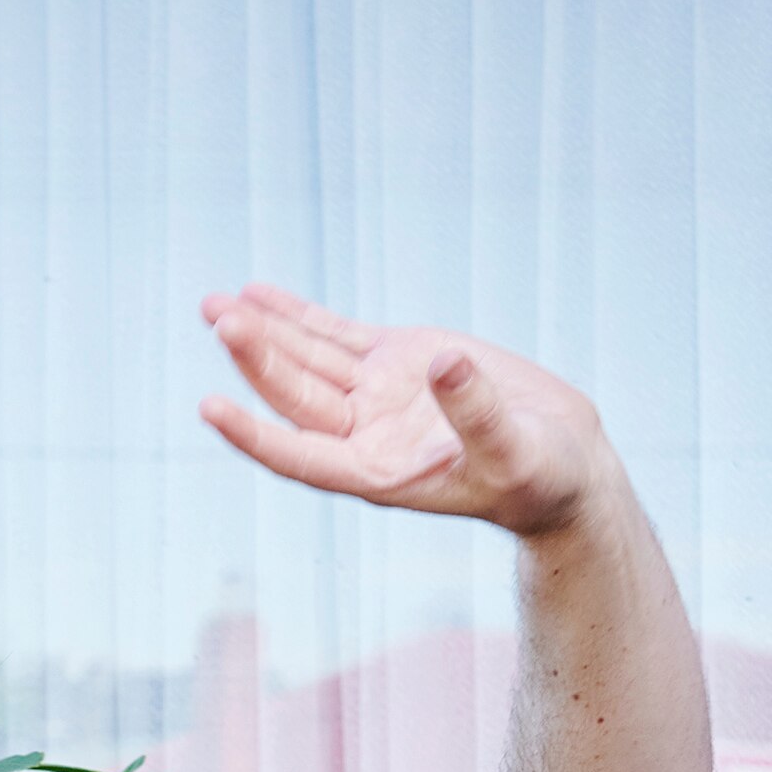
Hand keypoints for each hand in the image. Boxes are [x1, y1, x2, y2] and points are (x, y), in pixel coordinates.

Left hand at [199, 284, 617, 540]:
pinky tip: (256, 294)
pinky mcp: (395, 361)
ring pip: (307, 359)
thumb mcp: (514, 452)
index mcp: (378, 472)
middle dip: (257, 359)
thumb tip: (442, 362)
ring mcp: (375, 396)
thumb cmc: (540, 477)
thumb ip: (477, 413)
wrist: (560, 463)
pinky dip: (298, 315)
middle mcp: (364, 434)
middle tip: (222, 320)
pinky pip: (334, 335)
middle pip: (296, 395)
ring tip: (213, 303)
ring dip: (262, 332)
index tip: (211, 408)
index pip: (301, 456)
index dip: (255, 433)